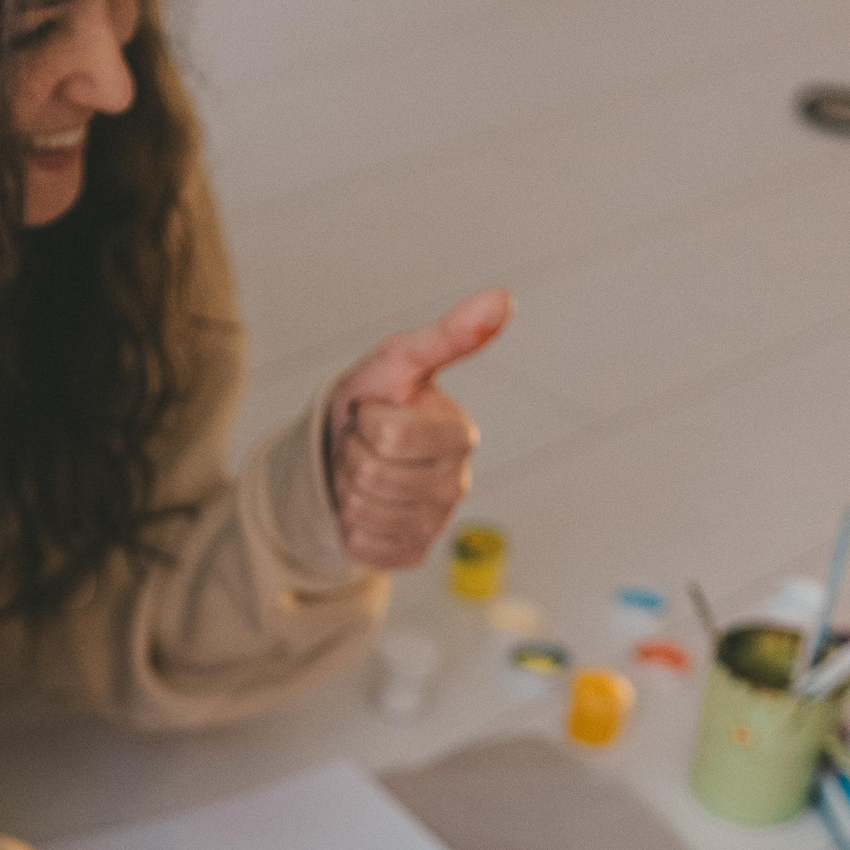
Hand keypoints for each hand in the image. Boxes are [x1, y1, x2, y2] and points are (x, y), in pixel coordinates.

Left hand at [326, 289, 509, 569]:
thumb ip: (450, 334)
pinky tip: (365, 504)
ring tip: (363, 468)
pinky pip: (363, 545)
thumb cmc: (378, 398)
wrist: (346, 448)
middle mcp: (457, 483)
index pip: (391, 434)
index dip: (366, 420)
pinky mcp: (410, 552)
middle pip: (373, 474)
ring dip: (348, 486)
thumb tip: (503, 297)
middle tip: (364, 442)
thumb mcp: (402, 359)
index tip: (374, 412)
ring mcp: (435, 522)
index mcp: (460, 434)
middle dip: (353, 453)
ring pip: (364, 510)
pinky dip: (350, 524)